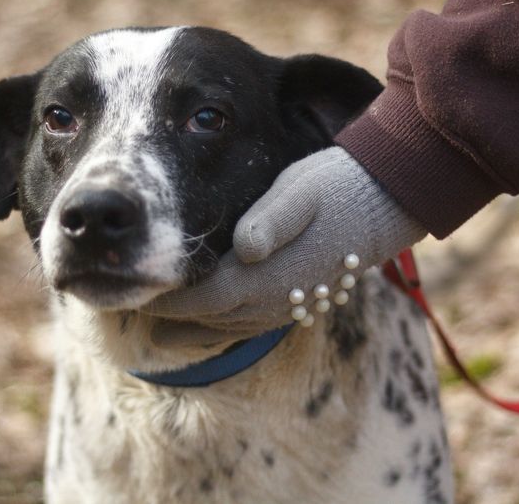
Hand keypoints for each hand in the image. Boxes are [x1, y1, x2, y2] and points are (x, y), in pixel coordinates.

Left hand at [142, 146, 426, 346]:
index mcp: (265, 275)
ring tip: (162, 328)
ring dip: (194, 330)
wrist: (385, 202)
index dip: (167, 302)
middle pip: (208, 320)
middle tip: (134, 310)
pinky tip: (210, 323)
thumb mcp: (302, 191)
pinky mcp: (300, 303)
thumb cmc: (336, 188)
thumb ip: (272, 220)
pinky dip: (223, 329)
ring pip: (229, 328)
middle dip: (171, 319)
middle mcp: (274, 300)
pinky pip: (252, 326)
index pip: (201, 300)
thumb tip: (246, 246)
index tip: (135, 295)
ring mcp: (288, 306)